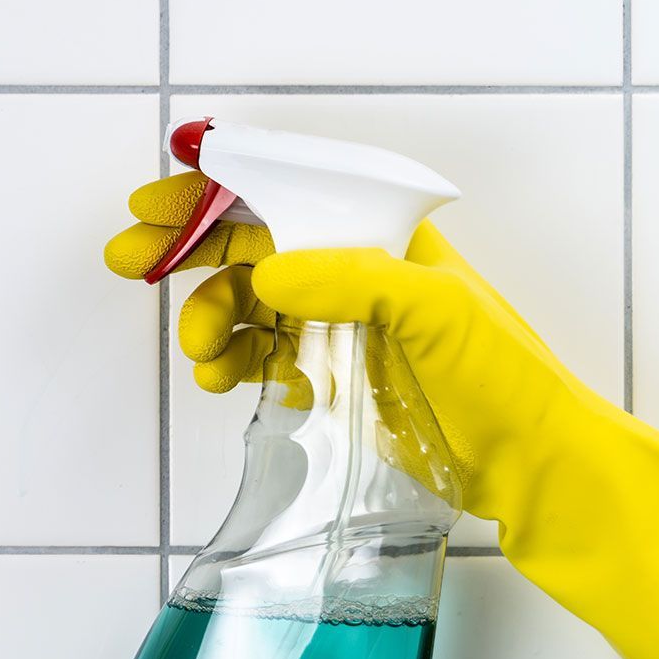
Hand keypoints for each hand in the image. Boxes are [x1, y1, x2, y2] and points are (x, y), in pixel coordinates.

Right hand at [105, 171, 603, 522]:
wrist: (528, 465)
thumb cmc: (502, 379)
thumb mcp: (438, 311)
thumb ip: (353, 279)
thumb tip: (270, 272)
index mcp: (382, 237)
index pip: (288, 195)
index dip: (217, 194)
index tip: (157, 205)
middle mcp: (354, 273)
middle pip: (251, 245)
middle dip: (186, 251)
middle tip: (130, 262)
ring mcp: (339, 326)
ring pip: (246, 306)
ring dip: (208, 320)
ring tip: (202, 354)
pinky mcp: (331, 377)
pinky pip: (260, 358)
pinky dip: (230, 365)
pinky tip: (223, 380)